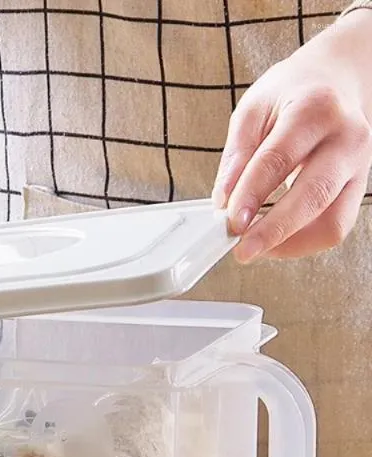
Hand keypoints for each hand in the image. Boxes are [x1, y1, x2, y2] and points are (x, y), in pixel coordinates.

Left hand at [212, 10, 371, 262]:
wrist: (336, 81)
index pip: (278, 159)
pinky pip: (334, 227)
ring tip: (255, 247)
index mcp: (315, 110)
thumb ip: (237, 153)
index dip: (251, 195)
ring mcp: (358, 167)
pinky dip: (301, 242)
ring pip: (332, 222)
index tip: (230, 222)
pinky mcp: (358, 188)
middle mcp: (346, 139)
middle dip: (274, 231)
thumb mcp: (253, 108)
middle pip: (313, 196)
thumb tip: (224, 200)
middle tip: (242, 250)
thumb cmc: (291, 96)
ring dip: (290, 244)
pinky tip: (275, 240)